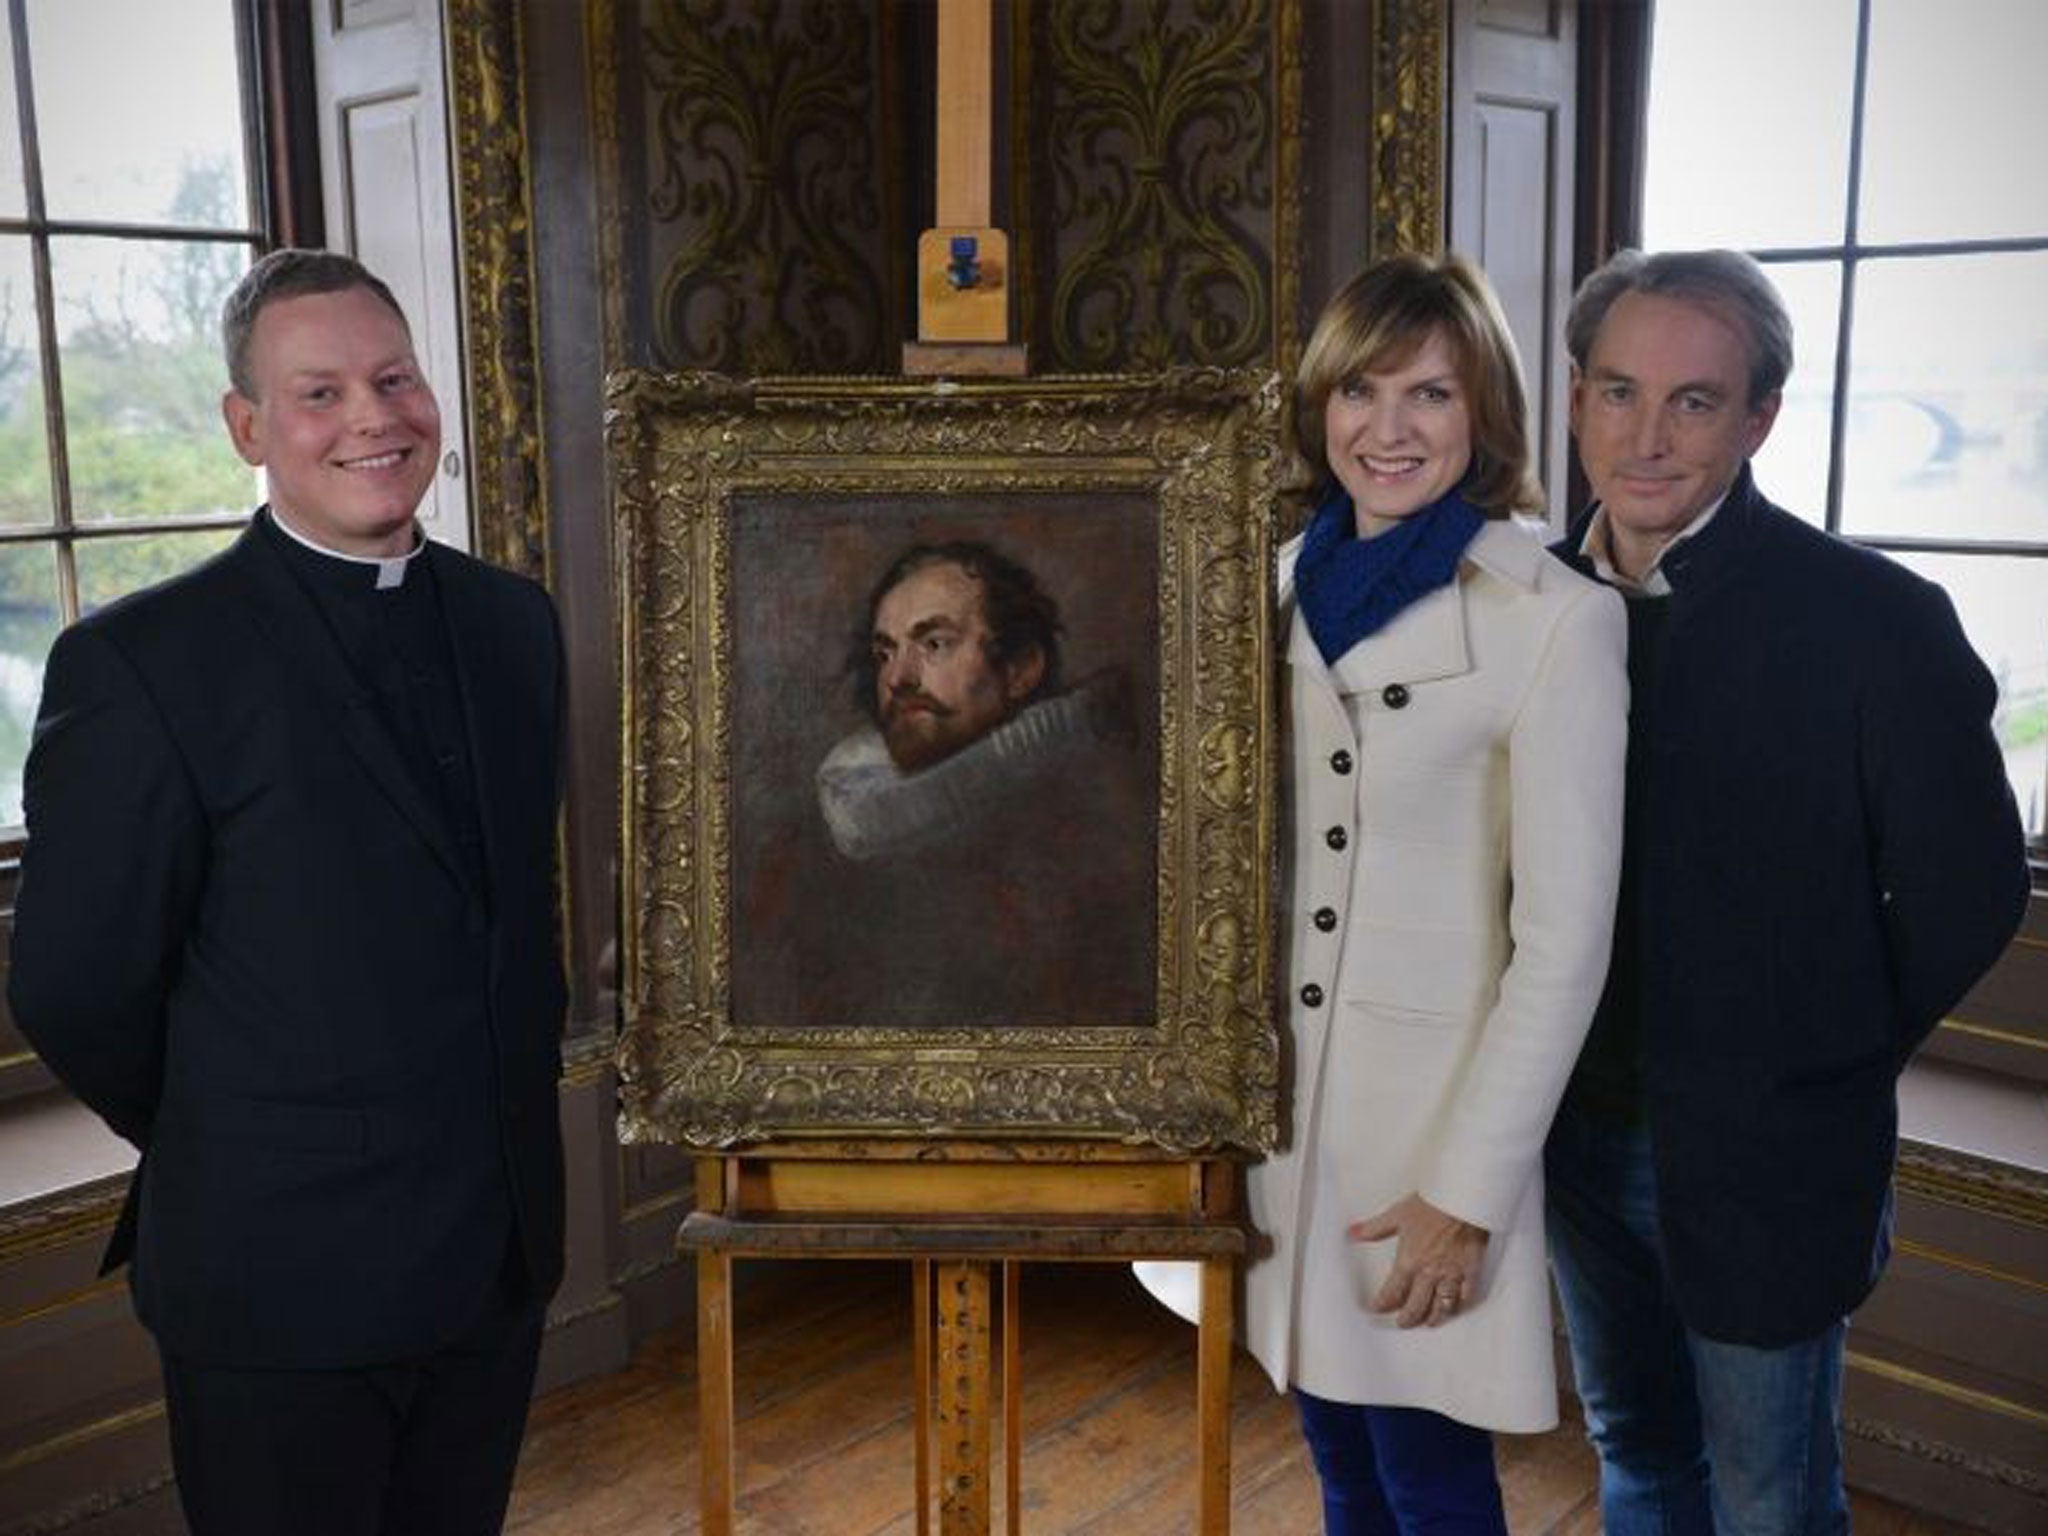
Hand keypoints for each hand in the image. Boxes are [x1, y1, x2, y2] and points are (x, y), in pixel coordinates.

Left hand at [1349, 1192, 1488, 1328]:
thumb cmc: (1431, 1204)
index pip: (1391, 1293)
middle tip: (1402, 1323)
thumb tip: (1353, 1233)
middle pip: (1416, 1307)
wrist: (1462, 1198)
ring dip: (1433, 1318)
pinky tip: (1456, 1308)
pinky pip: (1466, 1296)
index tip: (1377, 1308)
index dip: (1382, 1305)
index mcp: (1409, 1262)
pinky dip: (1460, 1305)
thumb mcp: (1396, 1214)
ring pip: (1441, 1307)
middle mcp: (1429, 1274)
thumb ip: (1374, 1228)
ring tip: (1428, 1322)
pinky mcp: (1471, 1271)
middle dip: (1407, 1318)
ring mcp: (1451, 1275)